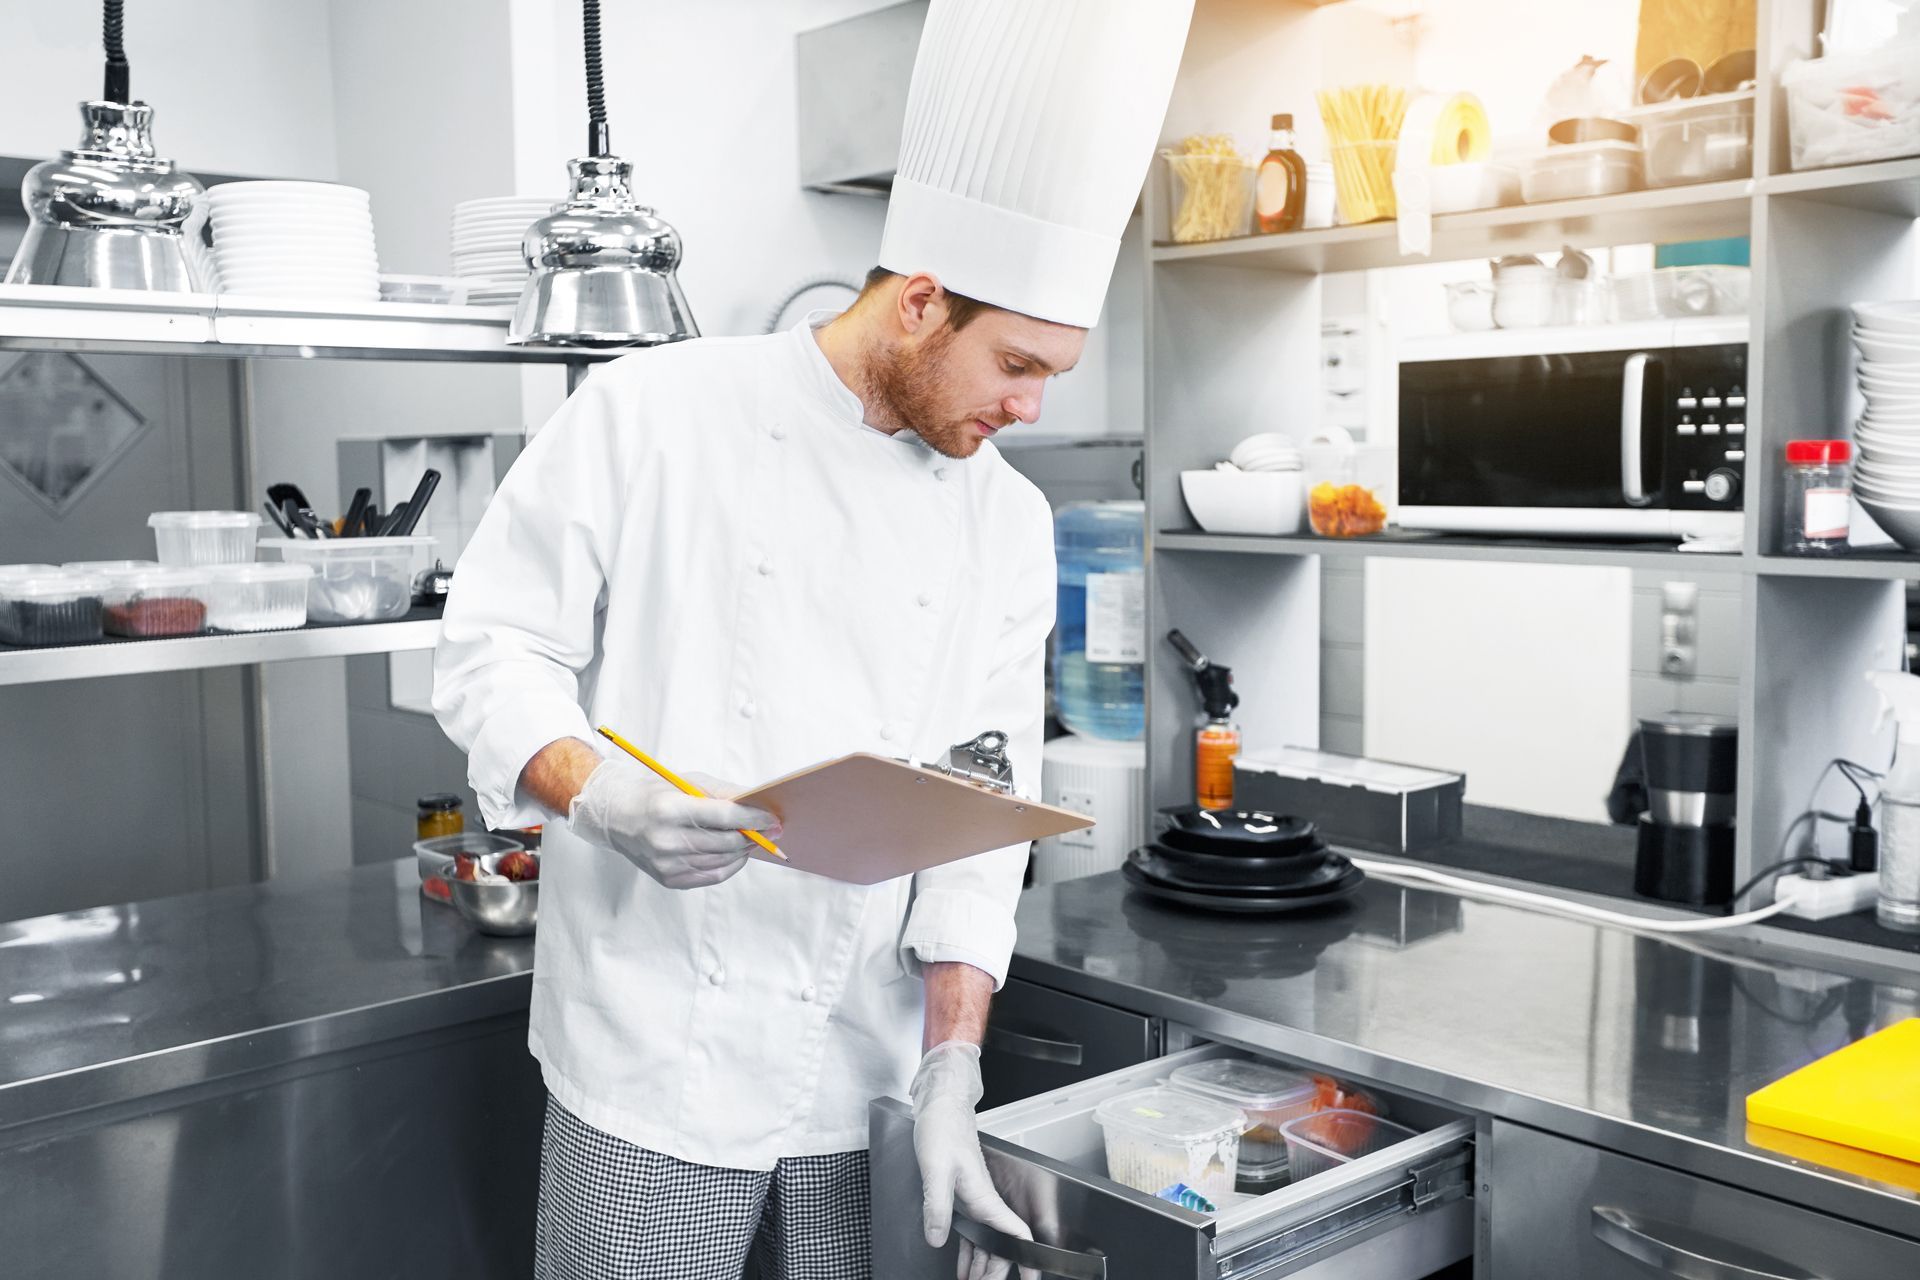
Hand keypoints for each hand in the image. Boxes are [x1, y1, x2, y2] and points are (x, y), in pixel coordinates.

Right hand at [567, 755, 777, 889]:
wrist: (615, 816)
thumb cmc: (654, 794)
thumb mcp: (686, 782)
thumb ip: (723, 793)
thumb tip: (758, 803)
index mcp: (670, 810)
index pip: (724, 816)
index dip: (754, 818)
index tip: (772, 819)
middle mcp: (667, 840)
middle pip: (726, 842)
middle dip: (754, 836)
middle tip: (771, 830)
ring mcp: (667, 863)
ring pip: (722, 860)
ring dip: (744, 850)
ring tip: (753, 839)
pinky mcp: (669, 879)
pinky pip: (711, 876)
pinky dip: (730, 865)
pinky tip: (736, 854)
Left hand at [911, 1041, 1034, 1279]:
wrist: (940, 1107)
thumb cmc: (942, 1130)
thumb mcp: (935, 1170)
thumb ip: (937, 1206)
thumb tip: (937, 1239)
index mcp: (984, 1197)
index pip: (1015, 1233)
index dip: (1026, 1257)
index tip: (1032, 1278)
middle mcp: (984, 1201)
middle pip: (1000, 1245)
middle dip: (996, 1272)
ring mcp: (974, 1200)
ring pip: (986, 1242)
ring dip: (982, 1266)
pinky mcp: (962, 1197)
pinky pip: (972, 1233)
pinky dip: (969, 1253)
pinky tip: (962, 1266)